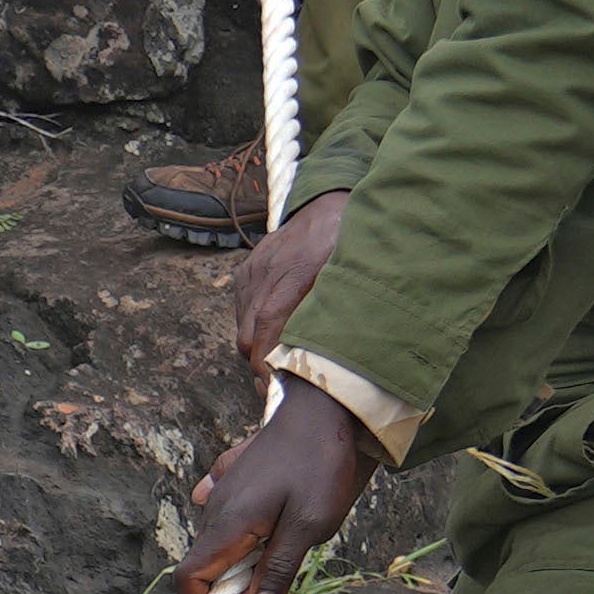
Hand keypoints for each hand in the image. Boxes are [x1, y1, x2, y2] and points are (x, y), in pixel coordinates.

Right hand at [173, 378, 384, 593]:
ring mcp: (221, 491)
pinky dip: (236, 534)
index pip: (190, 576)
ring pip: (215, 542)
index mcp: (230, 524)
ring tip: (276, 556)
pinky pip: (221, 515)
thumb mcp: (310, 526)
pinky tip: (261, 527)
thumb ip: (279, 569)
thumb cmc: (320, 467)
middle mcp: (215, 508)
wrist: (323, 408)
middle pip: (203, 564)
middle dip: (225, 589)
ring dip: (236, 561)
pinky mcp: (232, 479)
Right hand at [222, 187, 348, 378]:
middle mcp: (267, 272)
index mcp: (296, 271)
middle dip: (261, 366)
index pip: (269, 324)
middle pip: (249, 336)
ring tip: (280, 364)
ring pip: (243, 329)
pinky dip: (254, 331)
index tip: (275, 386)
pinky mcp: (245, 272)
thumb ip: (335, 309)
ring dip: (258, 350)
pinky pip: (241, 313)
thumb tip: (327, 356)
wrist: (327, 206)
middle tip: (281, 387)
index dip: (268, 360)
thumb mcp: (351, 275)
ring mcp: (252, 271)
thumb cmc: (347, 243)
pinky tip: (274, 335)